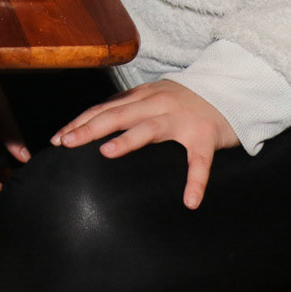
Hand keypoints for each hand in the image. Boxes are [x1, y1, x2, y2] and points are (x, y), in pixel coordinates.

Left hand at [51, 80, 238, 209]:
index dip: (80, 122)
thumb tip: (97, 121)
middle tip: (66, 142)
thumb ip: (130, 107)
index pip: (104, 108)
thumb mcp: (154, 96)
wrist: (232, 90)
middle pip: (117, 114)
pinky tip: (190, 201)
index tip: (58, 138)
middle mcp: (157, 103)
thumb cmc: (187, 100)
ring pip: (150, 129)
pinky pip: (200, 162)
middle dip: (89, 128)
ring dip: (127, 140)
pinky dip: (195, 181)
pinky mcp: (205, 136)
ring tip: (106, 153)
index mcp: (142, 96)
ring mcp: (182, 119)